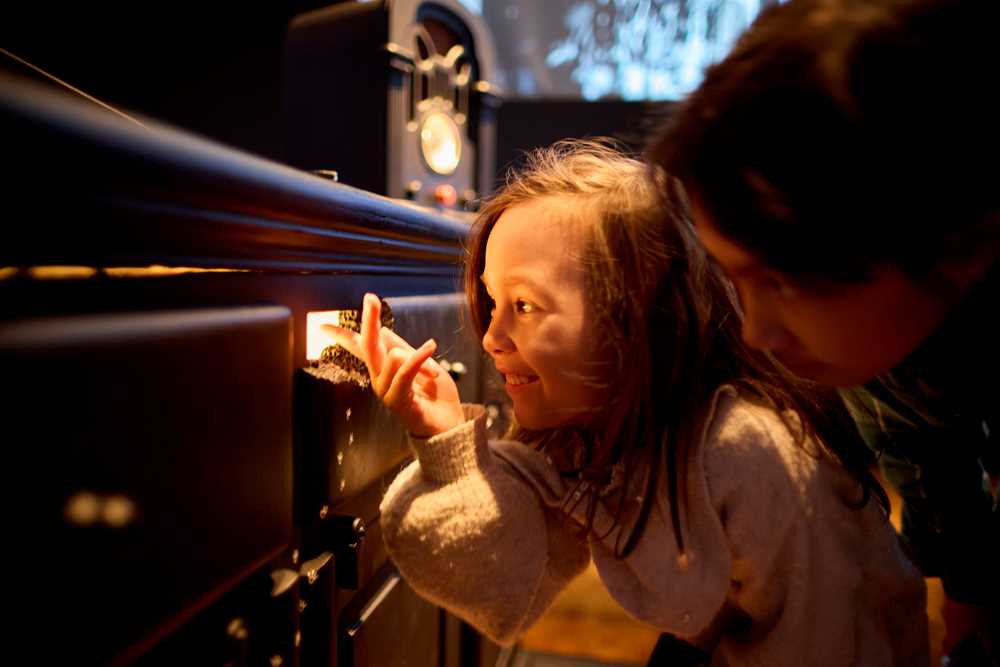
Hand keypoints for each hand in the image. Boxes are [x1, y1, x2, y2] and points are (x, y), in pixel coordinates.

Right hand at [322, 293, 464, 437]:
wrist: (449, 423)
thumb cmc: (436, 395)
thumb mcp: (420, 363)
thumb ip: (401, 347)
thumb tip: (381, 328)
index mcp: (382, 368)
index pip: (358, 347)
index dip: (341, 335)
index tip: (322, 326)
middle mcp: (378, 378)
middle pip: (368, 344)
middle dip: (369, 319)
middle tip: (370, 298)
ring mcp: (385, 390)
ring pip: (393, 356)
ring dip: (420, 357)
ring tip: (434, 374)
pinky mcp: (397, 400)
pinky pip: (404, 371)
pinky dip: (419, 357)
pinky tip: (431, 346)